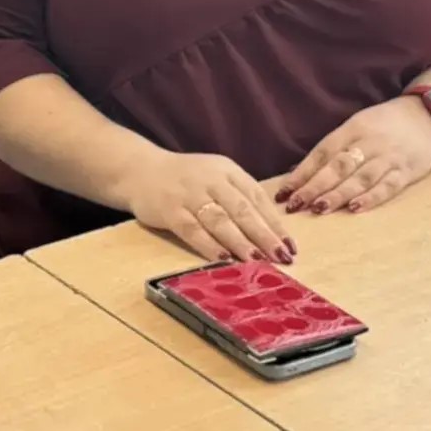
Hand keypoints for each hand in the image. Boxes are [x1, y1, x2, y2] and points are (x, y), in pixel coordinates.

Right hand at [123, 151, 296, 263]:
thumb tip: (272, 229)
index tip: (290, 245)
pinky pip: (192, 229)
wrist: (140, 169)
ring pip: (220, 220)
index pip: (257, 197)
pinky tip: (224, 258)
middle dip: (264, 235)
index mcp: (227, 171)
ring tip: (258, 261)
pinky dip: (209, 245)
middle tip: (281, 256)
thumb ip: (240, 197)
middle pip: (242, 210)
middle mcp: (211, 180)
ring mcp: (189, 195)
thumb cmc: (186, 179)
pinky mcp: (170, 210)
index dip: (274, 223)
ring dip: (241, 242)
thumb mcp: (216, 177)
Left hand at [279, 99, 430, 217]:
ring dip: (339, 194)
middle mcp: (369, 142)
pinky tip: (355, 208)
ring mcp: (389, 157)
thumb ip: (333, 149)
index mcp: (353, 128)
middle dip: (315, 186)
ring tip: (319, 208)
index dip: (303, 172)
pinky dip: (371, 198)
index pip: (323, 152)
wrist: (428, 115)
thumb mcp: (357, 126)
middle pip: (339, 166)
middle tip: (295, 205)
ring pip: (361, 177)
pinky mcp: (407, 171)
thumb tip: (300, 173)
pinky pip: (388, 186)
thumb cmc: (384, 124)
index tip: (284, 192)